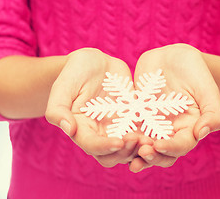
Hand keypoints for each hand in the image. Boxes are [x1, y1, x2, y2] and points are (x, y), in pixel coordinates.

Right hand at [45, 48, 141, 166]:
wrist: (95, 62)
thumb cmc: (75, 71)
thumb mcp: (63, 85)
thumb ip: (58, 108)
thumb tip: (68, 129)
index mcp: (80, 129)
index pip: (91, 146)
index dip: (105, 147)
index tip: (119, 141)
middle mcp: (98, 135)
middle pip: (112, 156)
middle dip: (125, 152)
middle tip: (138, 140)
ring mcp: (117, 130)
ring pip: (129, 151)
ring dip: (140, 149)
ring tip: (151, 139)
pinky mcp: (132, 122)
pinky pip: (144, 135)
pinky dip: (151, 137)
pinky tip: (161, 131)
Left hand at [128, 44, 219, 172]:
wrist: (173, 57)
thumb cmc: (196, 71)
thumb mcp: (207, 88)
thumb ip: (212, 112)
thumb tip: (202, 133)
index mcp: (190, 128)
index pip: (182, 145)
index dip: (171, 148)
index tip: (159, 145)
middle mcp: (170, 131)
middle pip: (161, 153)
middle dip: (151, 156)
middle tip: (141, 153)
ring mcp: (152, 125)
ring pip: (142, 146)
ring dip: (134, 152)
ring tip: (124, 151)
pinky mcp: (137, 117)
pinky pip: (128, 129)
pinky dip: (121, 136)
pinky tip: (111, 138)